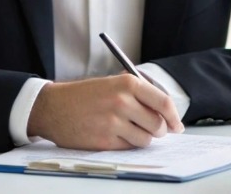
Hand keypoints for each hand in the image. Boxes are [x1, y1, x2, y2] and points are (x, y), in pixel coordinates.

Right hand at [26, 74, 184, 149]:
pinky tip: (118, 136)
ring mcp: (113, 122)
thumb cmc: (85, 95)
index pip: (164, 102)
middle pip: (158, 124)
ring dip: (144, 138)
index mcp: (128, 83)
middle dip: (159, 130)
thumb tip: (165, 114)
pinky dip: (128, 144)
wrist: (53, 107)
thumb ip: (139, 95)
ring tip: (132, 131)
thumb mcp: (113, 83)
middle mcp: (122, 102)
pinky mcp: (104, 140)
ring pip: (146, 139)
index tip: (177, 125)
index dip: (174, 117)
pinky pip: (129, 147)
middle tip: (154, 130)